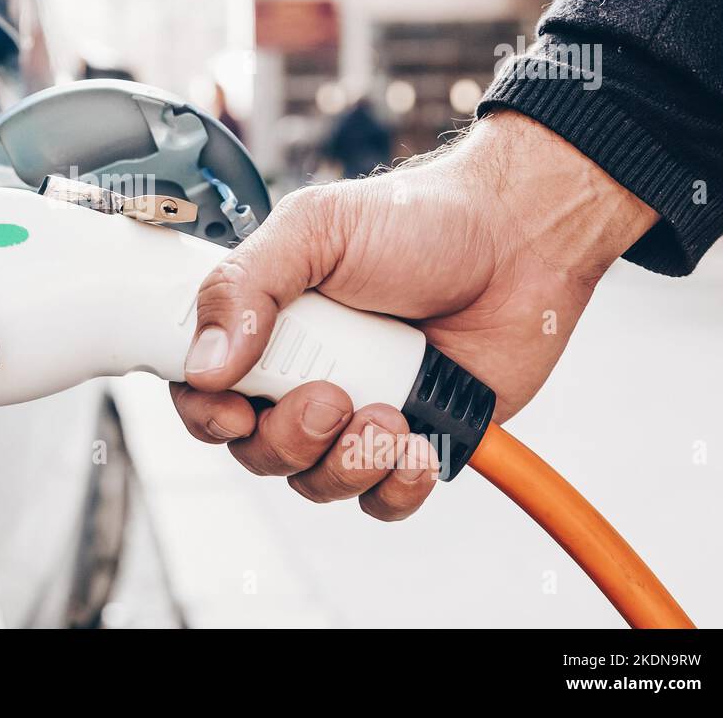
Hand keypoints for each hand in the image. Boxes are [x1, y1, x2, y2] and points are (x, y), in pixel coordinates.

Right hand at [171, 111, 656, 519]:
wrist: (520, 240)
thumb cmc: (419, 221)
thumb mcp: (315, 229)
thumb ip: (247, 285)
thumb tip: (206, 362)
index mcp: (265, 326)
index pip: (203, 390)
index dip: (208, 414)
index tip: (236, 411)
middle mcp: (302, 374)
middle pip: (256, 451)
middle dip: (290, 438)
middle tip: (331, 397)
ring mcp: (355, 413)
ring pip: (315, 483)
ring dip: (349, 461)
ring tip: (392, 412)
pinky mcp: (411, 441)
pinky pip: (380, 501)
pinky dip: (396, 486)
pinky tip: (418, 444)